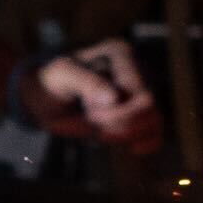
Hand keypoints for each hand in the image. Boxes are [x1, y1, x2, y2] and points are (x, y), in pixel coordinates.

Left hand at [24, 39, 160, 152]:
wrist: (46, 98)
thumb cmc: (52, 82)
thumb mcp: (61, 76)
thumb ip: (86, 82)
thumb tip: (115, 98)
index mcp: (119, 54)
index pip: (136, 89)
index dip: (116, 109)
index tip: (88, 110)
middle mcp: (135, 70)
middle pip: (148, 107)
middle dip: (119, 122)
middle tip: (93, 120)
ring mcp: (138, 94)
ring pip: (155, 120)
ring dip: (127, 134)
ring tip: (102, 132)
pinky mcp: (138, 115)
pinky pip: (156, 132)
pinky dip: (147, 143)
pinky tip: (132, 149)